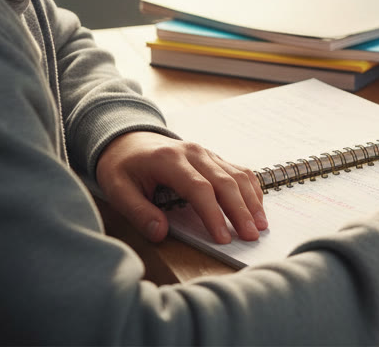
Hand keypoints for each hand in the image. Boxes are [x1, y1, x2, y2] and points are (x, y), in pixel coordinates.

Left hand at [95, 131, 266, 244]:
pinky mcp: (213, 157)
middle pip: (225, 182)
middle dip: (241, 210)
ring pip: (236, 175)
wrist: (128, 140)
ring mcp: (206, 153)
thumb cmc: (122, 167)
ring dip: (251, 201)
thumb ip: (138, 213)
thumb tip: (160, 234)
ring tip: (261, 225)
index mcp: (169, 160)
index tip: (223, 238)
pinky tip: (257, 206)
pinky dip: (251, 188)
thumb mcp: (117, 190)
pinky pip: (238, 170)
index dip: (213, 214)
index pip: (199, 188)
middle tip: (251, 236)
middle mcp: (193, 153)